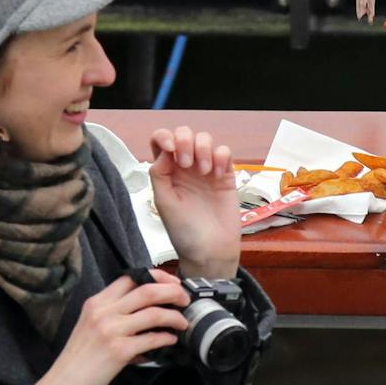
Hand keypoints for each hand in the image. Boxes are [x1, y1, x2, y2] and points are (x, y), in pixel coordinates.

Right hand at [31, 270, 188, 384]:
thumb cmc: (78, 360)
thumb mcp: (91, 326)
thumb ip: (114, 313)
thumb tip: (148, 310)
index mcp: (97, 302)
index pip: (131, 277)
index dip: (158, 277)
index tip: (172, 284)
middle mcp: (103, 312)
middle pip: (148, 289)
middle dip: (173, 292)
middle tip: (184, 300)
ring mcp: (111, 330)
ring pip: (154, 312)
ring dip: (175, 317)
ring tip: (182, 323)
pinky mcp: (119, 351)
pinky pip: (152, 338)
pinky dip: (166, 338)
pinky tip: (171, 340)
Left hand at [149, 125, 239, 280]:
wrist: (211, 250)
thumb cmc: (184, 232)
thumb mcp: (164, 203)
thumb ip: (159, 175)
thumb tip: (165, 150)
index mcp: (166, 173)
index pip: (160, 142)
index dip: (164, 137)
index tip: (170, 148)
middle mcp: (185, 168)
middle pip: (184, 134)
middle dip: (185, 141)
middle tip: (187, 164)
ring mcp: (206, 170)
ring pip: (205, 139)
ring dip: (203, 148)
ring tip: (204, 171)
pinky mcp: (226, 175)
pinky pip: (224, 151)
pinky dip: (221, 156)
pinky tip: (217, 174)